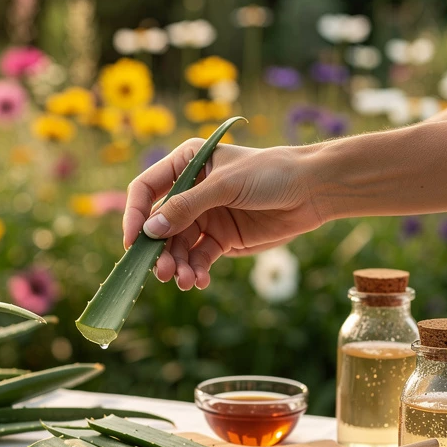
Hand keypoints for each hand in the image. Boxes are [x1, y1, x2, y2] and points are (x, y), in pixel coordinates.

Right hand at [122, 139, 324, 289]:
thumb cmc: (271, 174)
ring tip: (185, 281)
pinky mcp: (222, 239)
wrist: (313, 190)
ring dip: (178, 266)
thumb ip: (186, 208)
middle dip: (160, 251)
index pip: (146, 189)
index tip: (133, 241)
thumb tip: (150, 231)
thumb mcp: (225, 186)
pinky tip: (200, 281)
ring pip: (178, 247)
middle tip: (162, 272)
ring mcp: (205, 217)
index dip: (135, 215)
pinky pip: (199, 259)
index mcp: (186, 164)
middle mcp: (190, 191)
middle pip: (160, 226)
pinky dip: (196, 271)